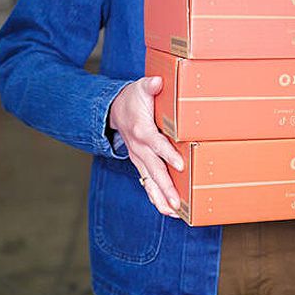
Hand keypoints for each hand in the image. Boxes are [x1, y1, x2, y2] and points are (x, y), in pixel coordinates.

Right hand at [108, 76, 183, 216]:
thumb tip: (157, 82)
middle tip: (177, 203)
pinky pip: (148, 183)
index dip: (168, 155)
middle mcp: (139, 149)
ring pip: (150, 181)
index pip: (156, 144)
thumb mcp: (140, 88)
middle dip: (166, 187)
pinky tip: (167, 210)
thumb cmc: (133, 99)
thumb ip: (150, 86)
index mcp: (142, 131)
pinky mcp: (140, 164)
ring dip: (160, 198)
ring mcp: (139, 159)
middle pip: (154, 170)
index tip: (181, 165)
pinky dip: (156, 197)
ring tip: (173, 212)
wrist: (114, 110)